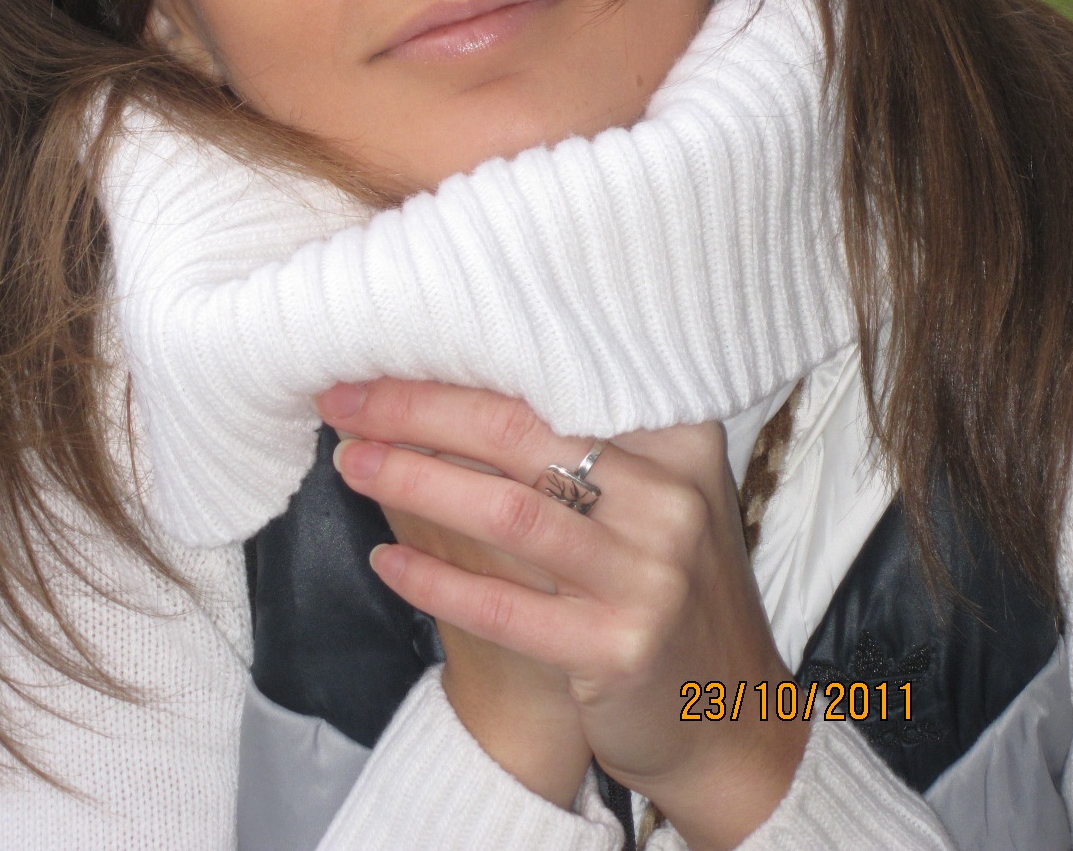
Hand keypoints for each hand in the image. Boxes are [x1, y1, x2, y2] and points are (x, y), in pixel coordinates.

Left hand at [316, 379, 805, 850]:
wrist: (729, 721)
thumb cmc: (663, 589)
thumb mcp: (654, 500)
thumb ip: (585, 441)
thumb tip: (452, 380)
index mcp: (680, 442)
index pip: (555, 383)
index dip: (463, 367)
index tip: (388, 350)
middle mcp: (672, 500)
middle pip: (521, 434)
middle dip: (418, 410)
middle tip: (343, 397)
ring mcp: (650, 577)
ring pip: (508, 512)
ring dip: (414, 481)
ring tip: (350, 462)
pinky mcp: (619, 651)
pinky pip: (505, 608)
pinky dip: (436, 582)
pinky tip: (387, 560)